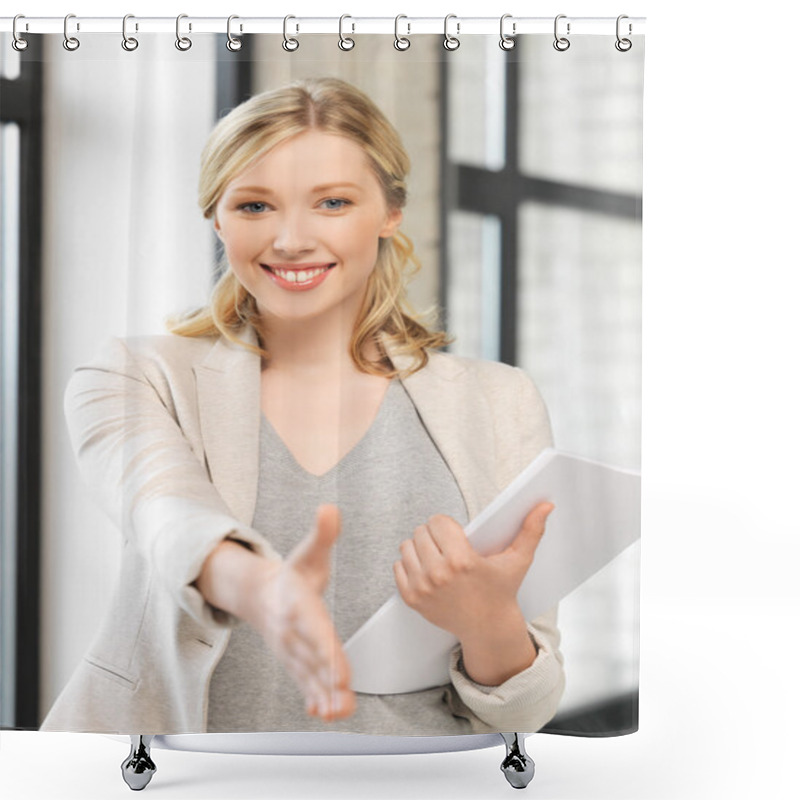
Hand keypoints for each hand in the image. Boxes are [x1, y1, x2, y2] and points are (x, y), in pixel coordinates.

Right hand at [243, 505, 355, 720]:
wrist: (259, 594)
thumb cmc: (294, 573)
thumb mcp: (309, 552)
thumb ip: (322, 534)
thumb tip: (329, 509)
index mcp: (297, 604)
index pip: (314, 629)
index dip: (326, 650)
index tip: (340, 671)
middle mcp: (291, 631)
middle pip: (312, 658)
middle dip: (327, 680)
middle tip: (343, 699)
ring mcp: (291, 650)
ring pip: (309, 676)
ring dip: (324, 695)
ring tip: (340, 713)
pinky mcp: (294, 661)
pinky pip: (304, 683)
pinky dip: (315, 699)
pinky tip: (327, 713)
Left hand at [393, 503, 553, 643]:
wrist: (487, 628)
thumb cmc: (502, 589)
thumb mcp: (517, 559)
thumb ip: (531, 529)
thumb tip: (547, 504)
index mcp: (462, 560)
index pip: (438, 521)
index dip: (447, 524)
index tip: (455, 534)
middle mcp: (439, 574)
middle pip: (421, 532)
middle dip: (433, 535)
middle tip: (447, 545)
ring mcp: (422, 588)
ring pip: (407, 547)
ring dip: (419, 548)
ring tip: (436, 556)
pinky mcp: (412, 599)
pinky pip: (398, 567)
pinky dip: (409, 566)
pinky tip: (426, 570)